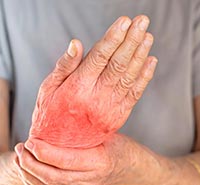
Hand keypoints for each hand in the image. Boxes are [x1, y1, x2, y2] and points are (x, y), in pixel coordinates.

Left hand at [15, 134, 139, 184]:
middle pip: (51, 176)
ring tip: (20, 157)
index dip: (43, 152)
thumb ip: (81, 130)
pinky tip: (27, 172)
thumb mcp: (104, 132)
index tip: (30, 140)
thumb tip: (51, 119)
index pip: (64, 160)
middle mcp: (90, 181)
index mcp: (99, 162)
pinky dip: (34, 184)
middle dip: (29, 162)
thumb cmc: (118, 146)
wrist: (130, 168)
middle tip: (20, 147)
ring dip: (28, 174)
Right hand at [29, 15, 157, 147]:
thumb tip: (77, 43)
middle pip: (119, 63)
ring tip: (148, 35)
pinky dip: (145, 76)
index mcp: (78, 88)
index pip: (100, 57)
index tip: (125, 21)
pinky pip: (135, 94)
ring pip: (130, 76)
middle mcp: (96, 98)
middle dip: (132, 40)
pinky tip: (151, 60)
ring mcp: (110, 108)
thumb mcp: (48, 89)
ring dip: (141, 54)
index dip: (114, 37)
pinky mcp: (118, 116)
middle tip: (142, 21)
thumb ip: (64, 66)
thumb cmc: (49, 115)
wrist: (59, 150)